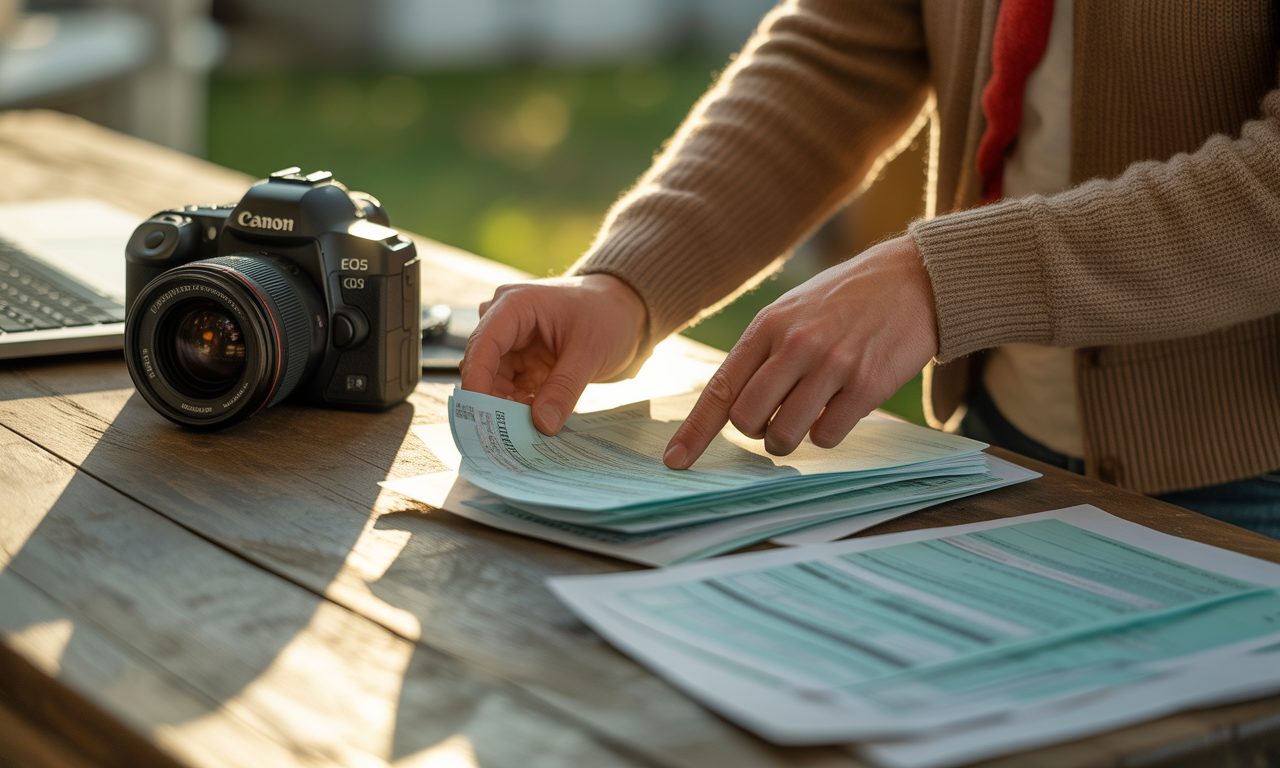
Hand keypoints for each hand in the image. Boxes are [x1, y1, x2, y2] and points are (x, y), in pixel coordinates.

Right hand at [461, 273, 647, 434]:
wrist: (625, 310)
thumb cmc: (608, 315)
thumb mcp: (589, 352)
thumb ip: (564, 388)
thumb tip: (542, 425)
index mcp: (515, 305)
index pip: (483, 344)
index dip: (477, 380)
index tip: (480, 415)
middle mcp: (505, 322)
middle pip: (485, 367)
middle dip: (493, 401)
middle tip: (507, 436)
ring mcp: (513, 343)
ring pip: (496, 382)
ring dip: (508, 407)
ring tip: (526, 433)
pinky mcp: (523, 362)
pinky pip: (512, 389)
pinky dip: (521, 407)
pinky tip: (536, 423)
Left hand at [663, 234, 937, 468]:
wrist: (913, 279)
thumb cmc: (845, 300)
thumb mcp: (792, 310)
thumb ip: (761, 352)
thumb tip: (729, 404)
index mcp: (769, 326)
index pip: (720, 388)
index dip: (695, 431)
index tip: (675, 461)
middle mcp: (796, 345)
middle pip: (746, 420)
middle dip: (754, 431)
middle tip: (773, 418)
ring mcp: (832, 366)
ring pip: (785, 435)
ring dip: (788, 440)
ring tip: (805, 418)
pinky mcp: (868, 385)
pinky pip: (827, 436)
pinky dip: (826, 434)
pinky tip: (839, 408)